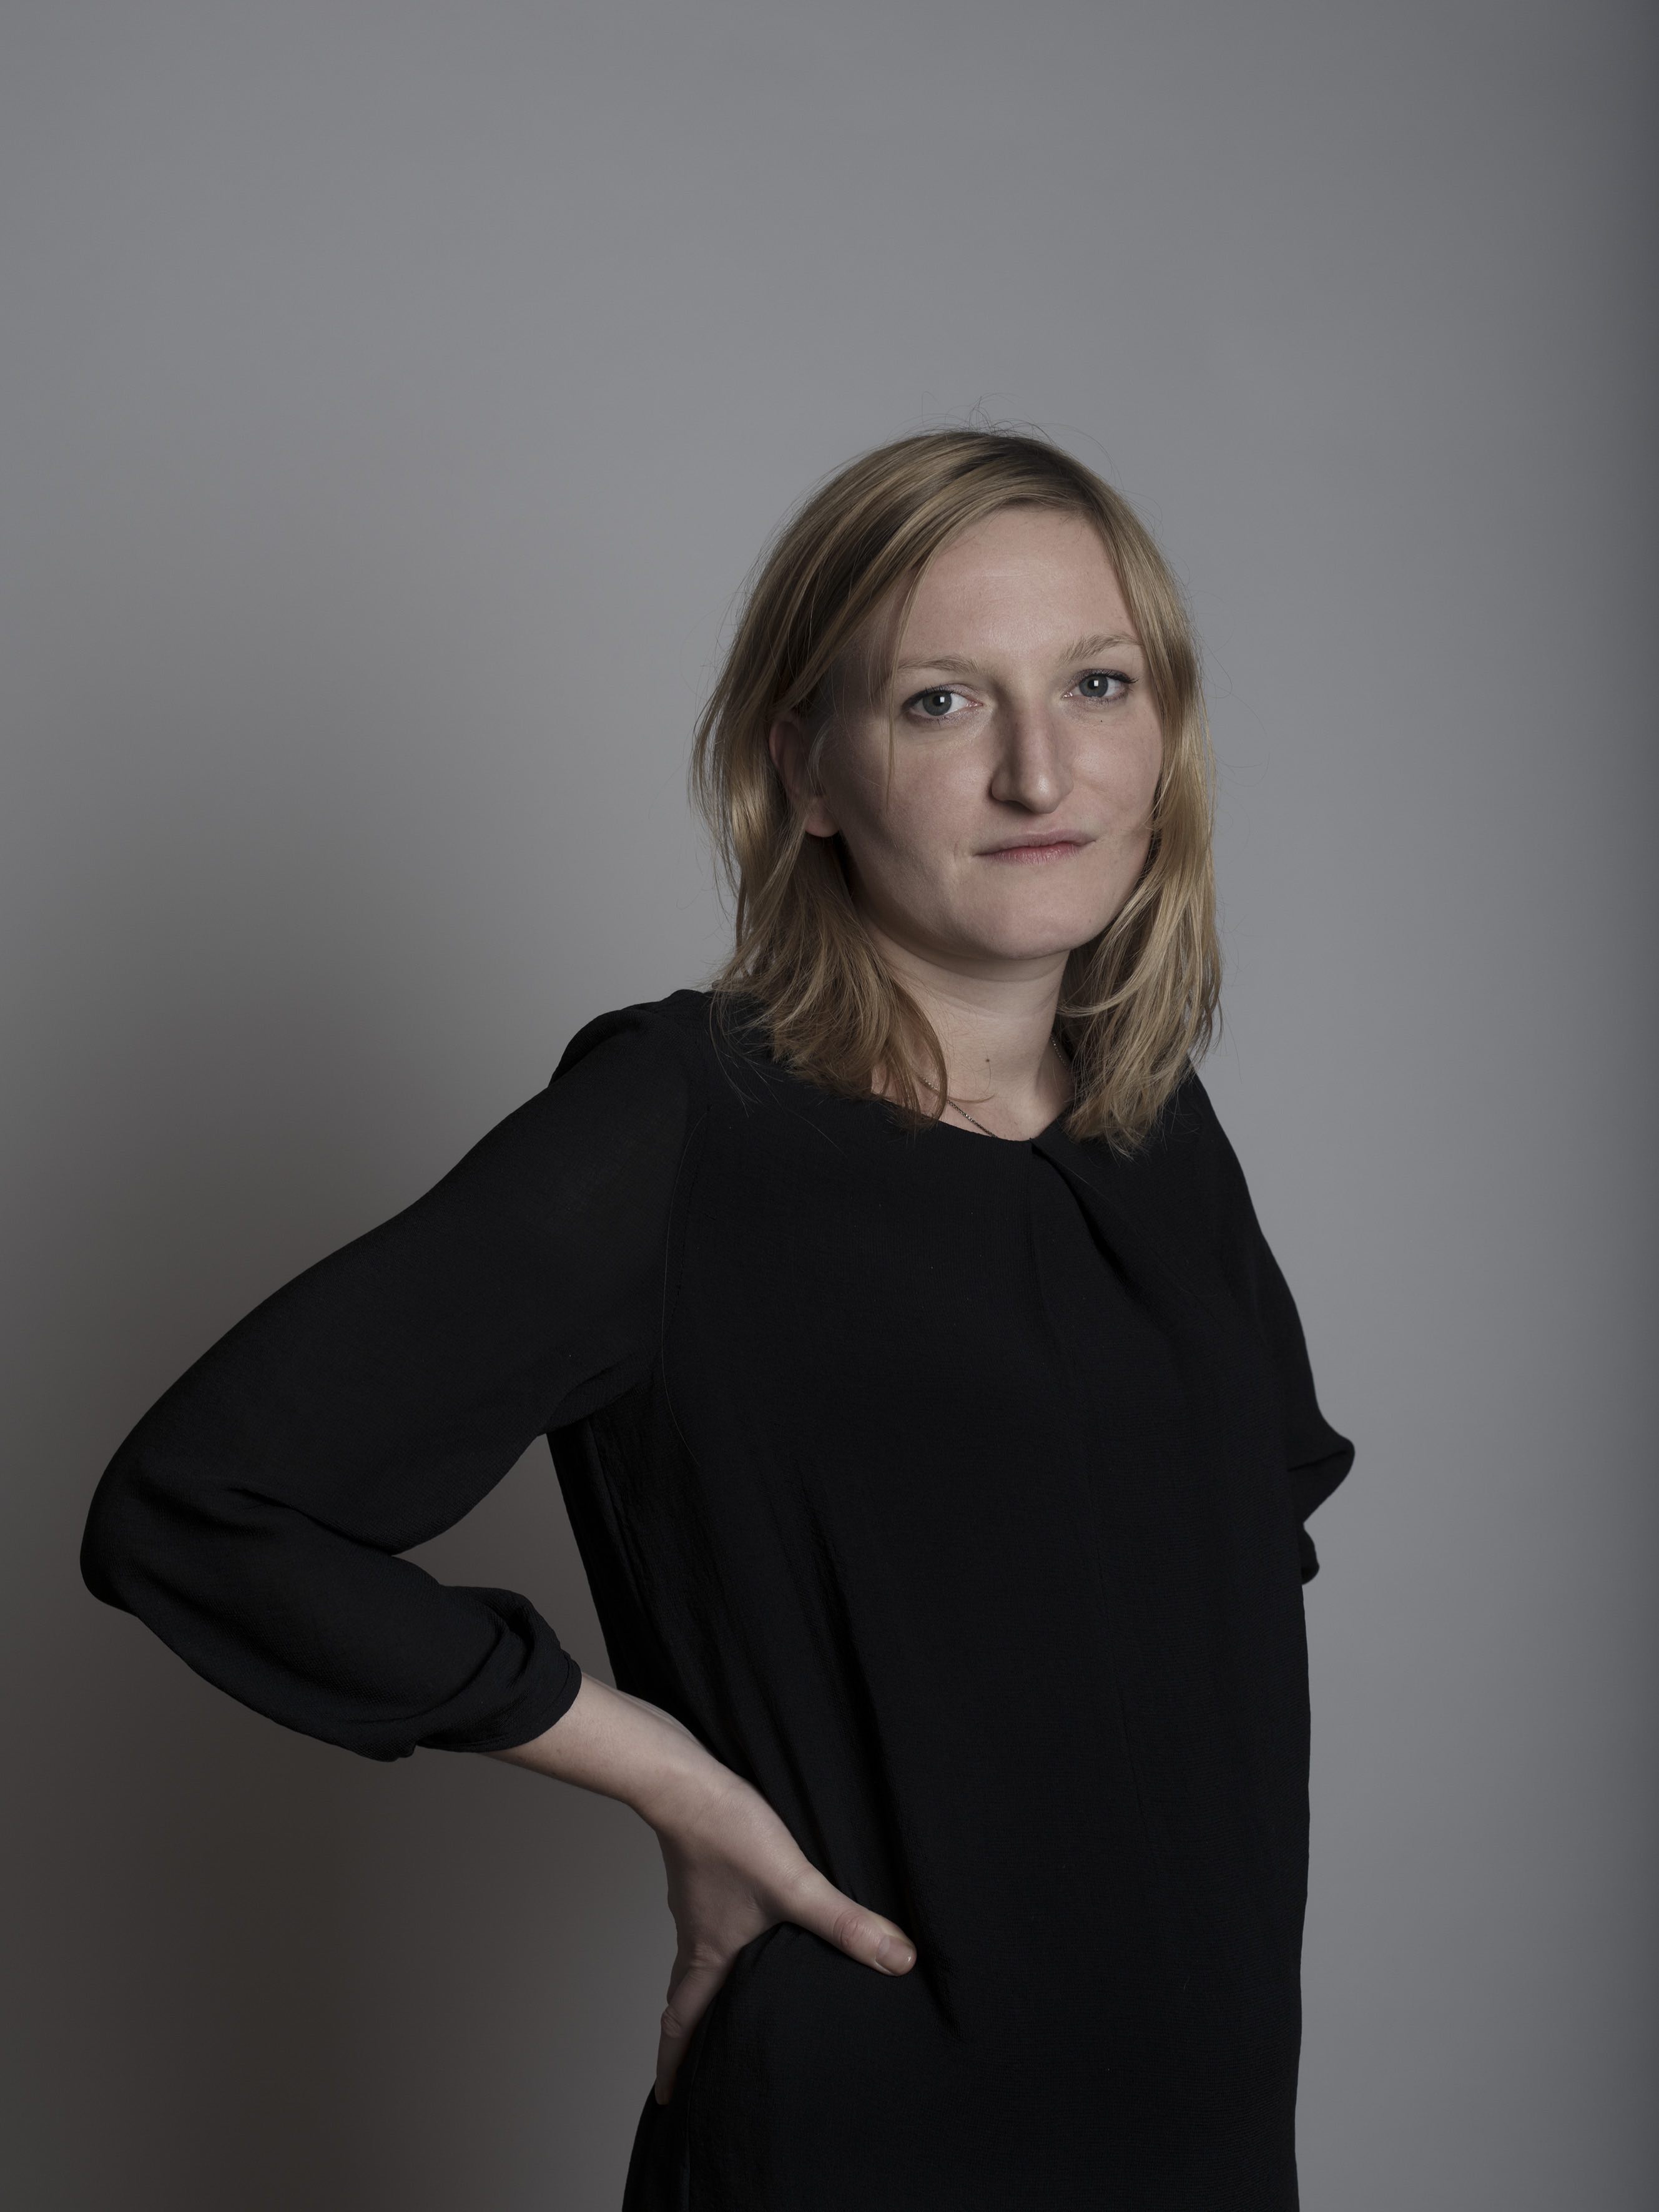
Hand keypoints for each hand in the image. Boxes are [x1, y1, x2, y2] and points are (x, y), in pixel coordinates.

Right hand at [488, 1676, 917, 2106]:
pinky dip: (717, 1944)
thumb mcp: (796, 1882)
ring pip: (695, 1961)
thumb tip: (899, 1961)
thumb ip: (846, 1923)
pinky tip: (744, 1927)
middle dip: (690, 2036)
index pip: (683, 2024)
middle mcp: (697, 1936)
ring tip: (725, 2003)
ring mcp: (697, 1904)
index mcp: (711, 1956)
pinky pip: (705, 1924)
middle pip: (685, 1999)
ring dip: (705, 1988)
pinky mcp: (703, 1873)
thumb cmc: (730, 1833)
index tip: (667, 2100)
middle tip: (696, 2064)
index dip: (673, 2064)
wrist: (686, 1779)